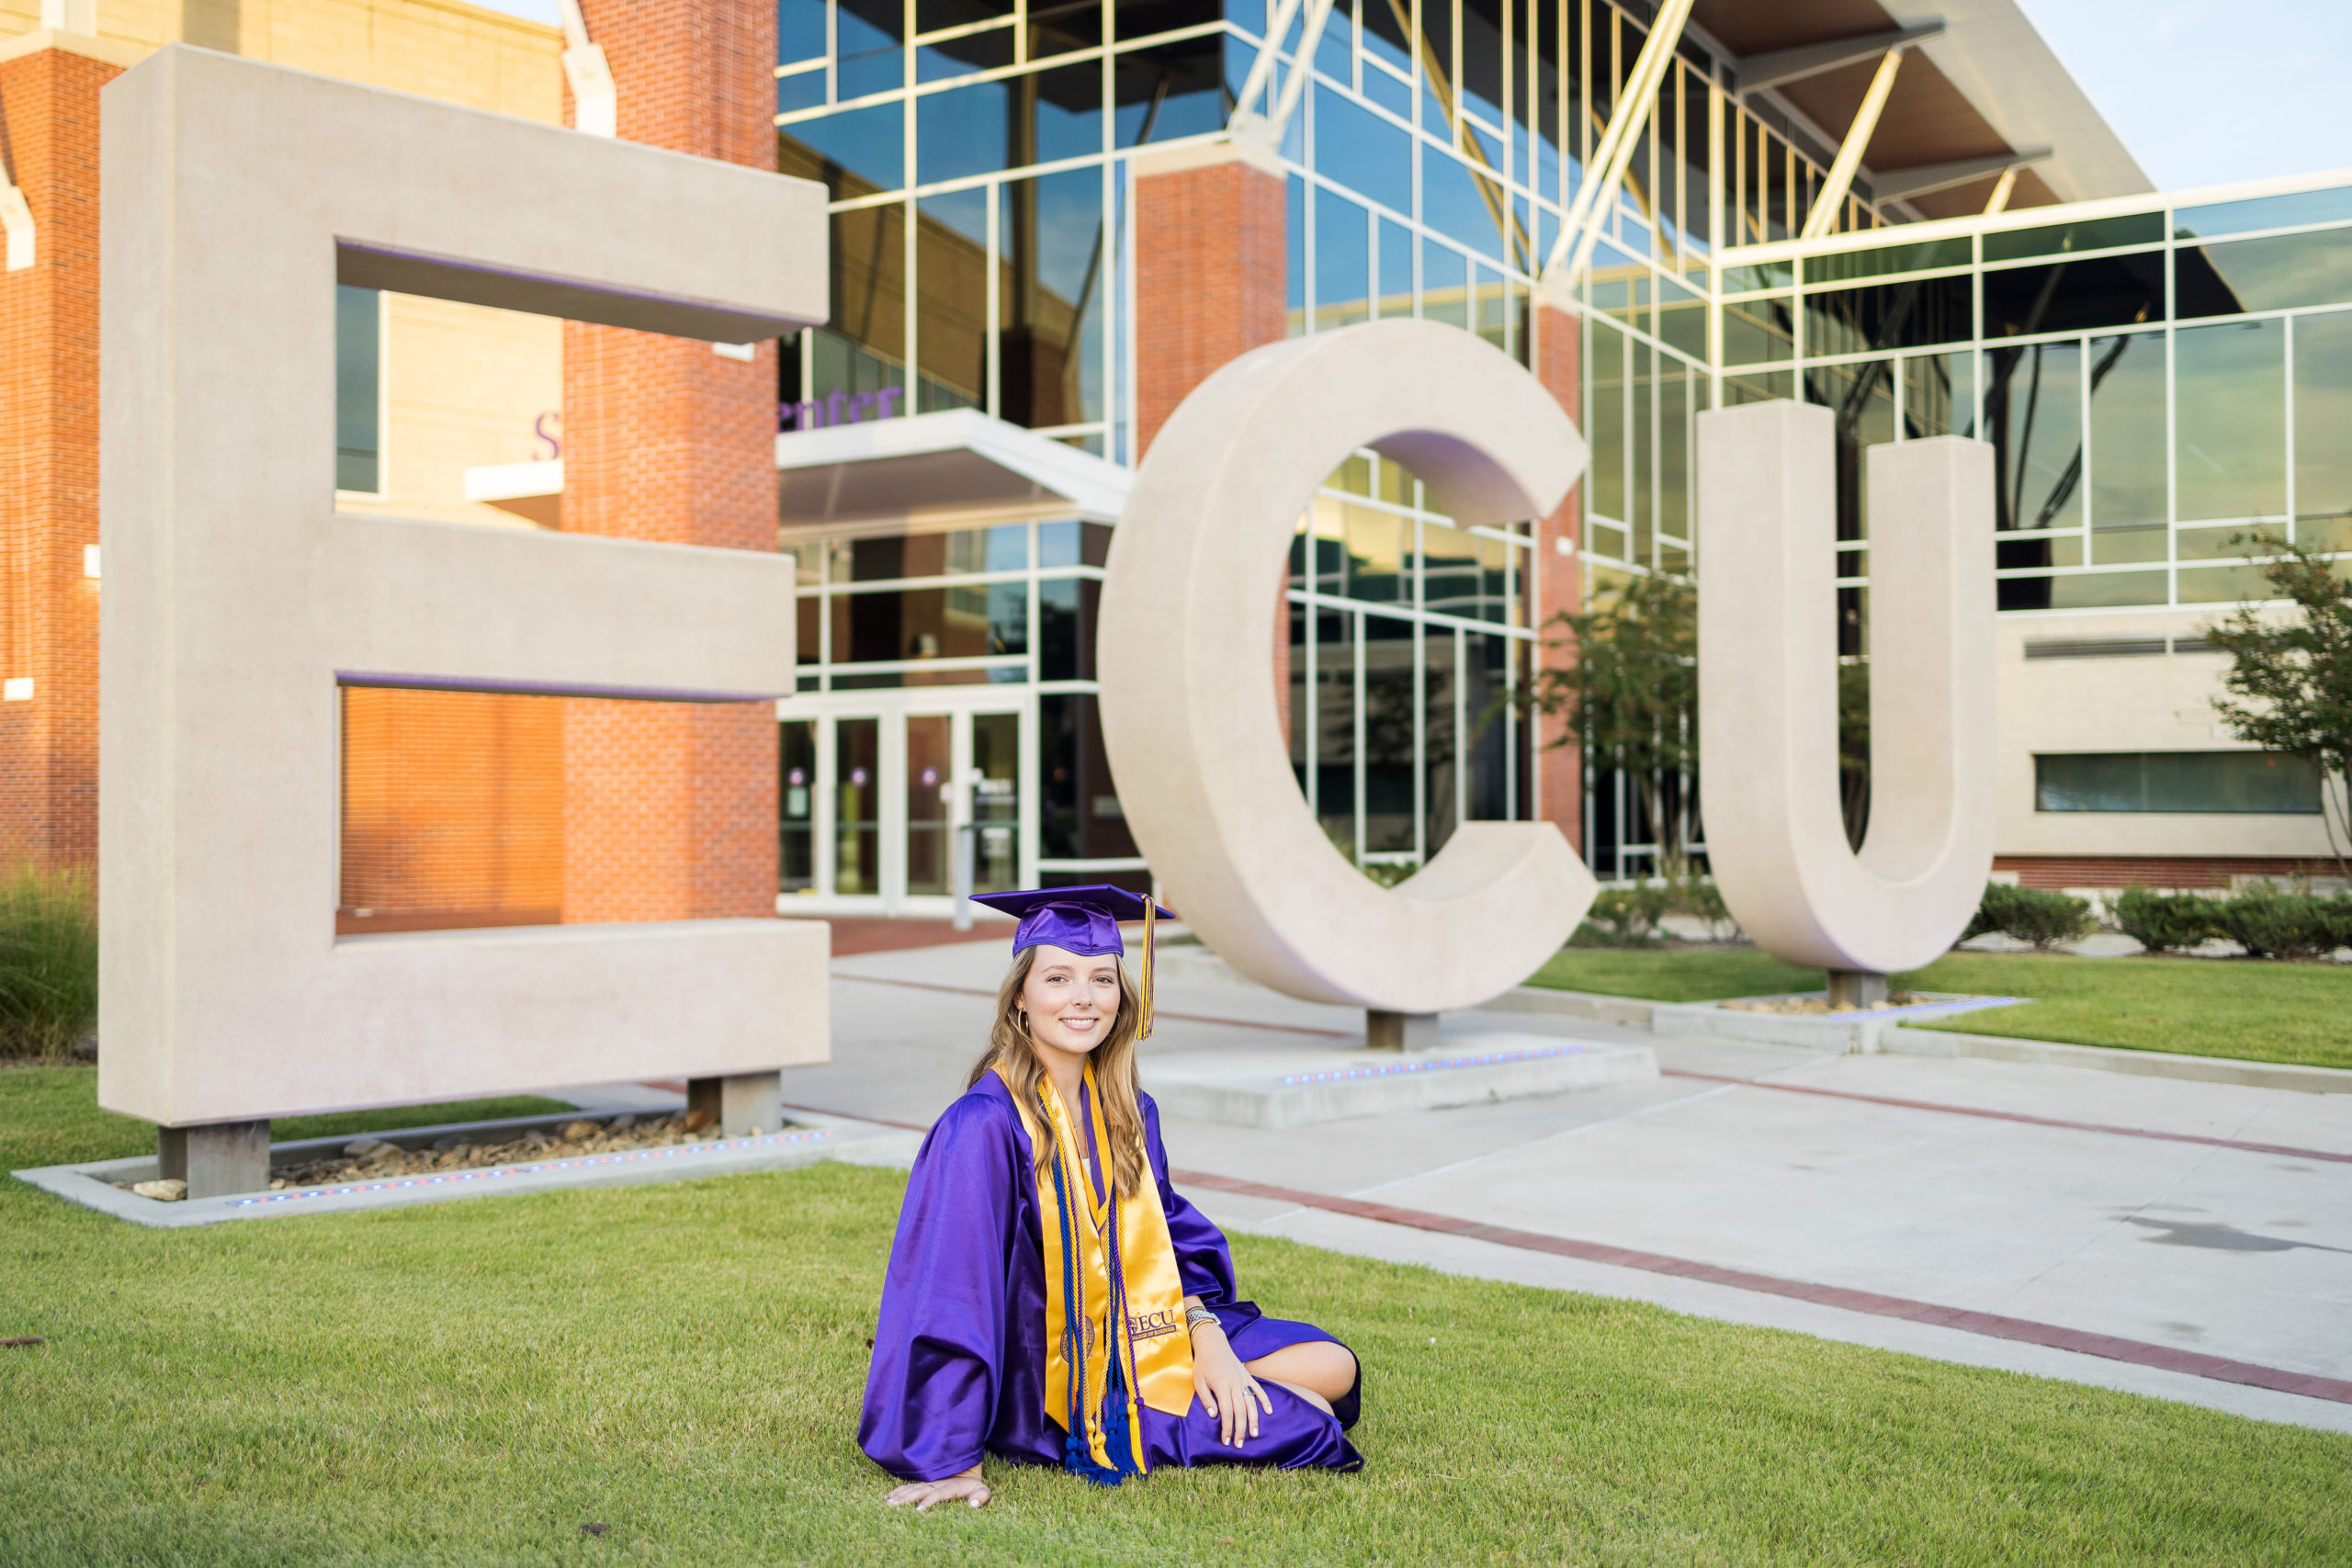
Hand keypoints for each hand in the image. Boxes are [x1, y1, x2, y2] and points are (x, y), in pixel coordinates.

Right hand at [884, 1465, 991, 1509]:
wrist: (968, 1466)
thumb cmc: (974, 1485)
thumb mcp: (983, 1490)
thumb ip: (982, 1496)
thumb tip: (974, 1504)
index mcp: (951, 1487)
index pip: (938, 1494)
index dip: (929, 1501)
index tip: (918, 1511)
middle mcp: (938, 1484)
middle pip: (920, 1490)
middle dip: (907, 1499)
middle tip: (894, 1507)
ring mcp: (930, 1483)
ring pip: (913, 1488)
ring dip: (901, 1495)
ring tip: (888, 1503)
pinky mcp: (925, 1483)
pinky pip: (911, 1486)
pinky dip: (900, 1490)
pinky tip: (889, 1496)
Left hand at [1190, 1324, 1271, 1448]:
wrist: (1213, 1345)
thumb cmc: (1203, 1365)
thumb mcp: (1198, 1382)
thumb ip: (1206, 1399)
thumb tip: (1214, 1416)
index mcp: (1222, 1386)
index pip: (1227, 1412)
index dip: (1227, 1428)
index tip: (1226, 1441)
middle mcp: (1235, 1384)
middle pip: (1241, 1411)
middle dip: (1240, 1429)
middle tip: (1239, 1444)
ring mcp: (1243, 1380)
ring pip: (1251, 1403)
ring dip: (1254, 1420)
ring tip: (1254, 1434)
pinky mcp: (1248, 1376)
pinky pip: (1258, 1390)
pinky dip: (1265, 1400)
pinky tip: (1269, 1412)